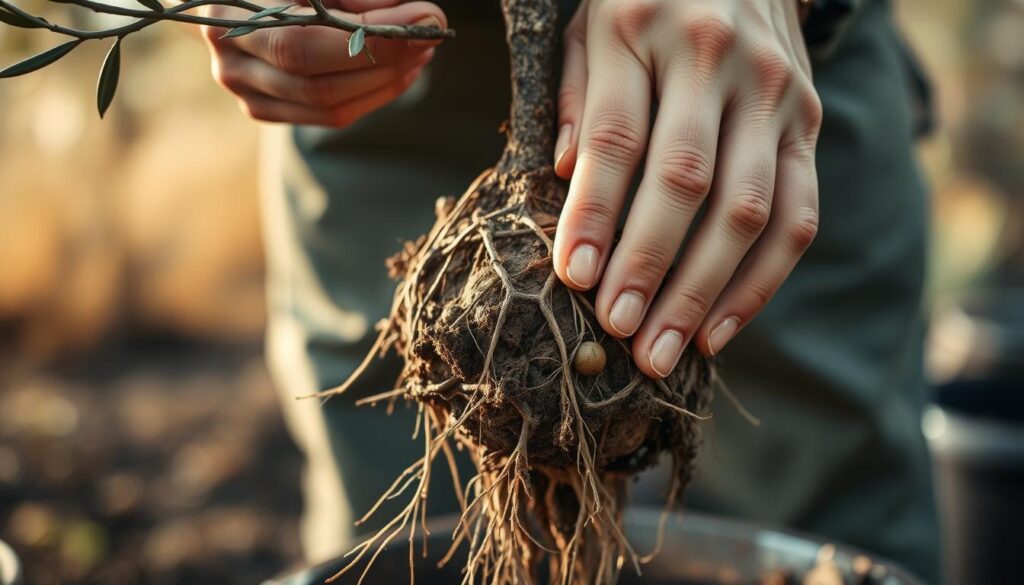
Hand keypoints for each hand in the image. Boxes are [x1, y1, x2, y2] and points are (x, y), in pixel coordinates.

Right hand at [200, 0, 445, 125]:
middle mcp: (232, 62)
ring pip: (328, 107)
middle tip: (430, 35)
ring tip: (421, 51)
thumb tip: (417, 19)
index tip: (426, 16)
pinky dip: (372, 94)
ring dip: (387, 81)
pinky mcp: (265, 109)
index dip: (372, 35)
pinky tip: (401, 71)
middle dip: (386, 61)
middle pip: (318, 83)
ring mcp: (247, 93)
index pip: (306, 42)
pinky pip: (328, 115)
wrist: (233, 0)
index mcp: (229, 17)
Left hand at [551, 0, 822, 377]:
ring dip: (704, 291)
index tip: (573, 276)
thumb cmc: (645, 5)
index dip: (595, 211)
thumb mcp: (590, 26)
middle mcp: (717, 60)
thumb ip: (577, 96)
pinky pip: (797, 216)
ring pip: (748, 209)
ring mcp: (775, 94)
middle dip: (649, 265)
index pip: (618, 136)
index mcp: (644, 28)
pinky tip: (719, 329)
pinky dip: (759, 282)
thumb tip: (567, 176)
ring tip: (664, 351)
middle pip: (686, 179)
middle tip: (618, 329)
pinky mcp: (810, 124)